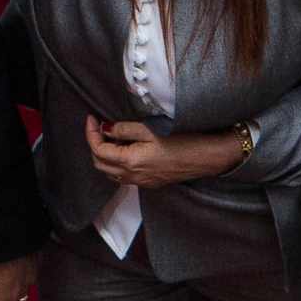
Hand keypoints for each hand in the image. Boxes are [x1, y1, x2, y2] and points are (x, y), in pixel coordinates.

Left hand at [85, 115, 244, 188]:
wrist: (209, 157)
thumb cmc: (182, 140)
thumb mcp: (149, 130)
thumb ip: (123, 130)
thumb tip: (104, 129)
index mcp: (131, 162)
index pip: (98, 150)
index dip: (91, 133)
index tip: (91, 118)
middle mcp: (134, 177)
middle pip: (100, 164)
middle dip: (95, 144)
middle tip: (99, 127)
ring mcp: (143, 182)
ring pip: (111, 172)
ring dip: (105, 155)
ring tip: (112, 137)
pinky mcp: (151, 183)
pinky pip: (124, 176)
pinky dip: (117, 163)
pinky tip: (126, 148)